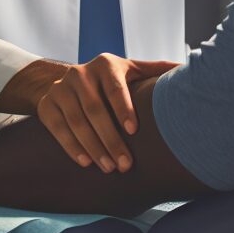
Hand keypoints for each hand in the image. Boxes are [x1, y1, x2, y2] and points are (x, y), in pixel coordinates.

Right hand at [36, 54, 179, 173]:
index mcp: (105, 64)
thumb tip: (187, 67)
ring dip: (93, 147)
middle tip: (125, 164)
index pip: (114, 87)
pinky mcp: (47, 105)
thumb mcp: (130, 70)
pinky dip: (71, 146)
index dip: (123, 108)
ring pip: (76, 121)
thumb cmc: (109, 80)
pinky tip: (86, 162)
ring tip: (109, 168)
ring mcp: (61, 88)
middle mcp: (80, 73)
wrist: (66, 80)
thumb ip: (155, 71)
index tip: (134, 130)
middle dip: (110, 139)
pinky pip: (58, 128)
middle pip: (95, 109)